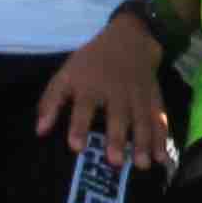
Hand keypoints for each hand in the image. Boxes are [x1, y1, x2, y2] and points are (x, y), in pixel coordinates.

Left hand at [43, 12, 178, 166]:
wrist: (130, 38)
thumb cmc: (92, 62)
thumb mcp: (67, 74)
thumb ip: (51, 102)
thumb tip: (39, 131)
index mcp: (90, 85)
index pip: (84, 107)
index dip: (79, 126)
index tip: (76, 146)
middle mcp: (116, 92)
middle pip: (117, 116)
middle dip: (117, 138)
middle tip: (115, 161)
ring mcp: (138, 96)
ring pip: (141, 120)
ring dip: (143, 142)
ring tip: (142, 164)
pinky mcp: (154, 99)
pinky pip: (159, 119)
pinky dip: (162, 137)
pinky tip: (161, 156)